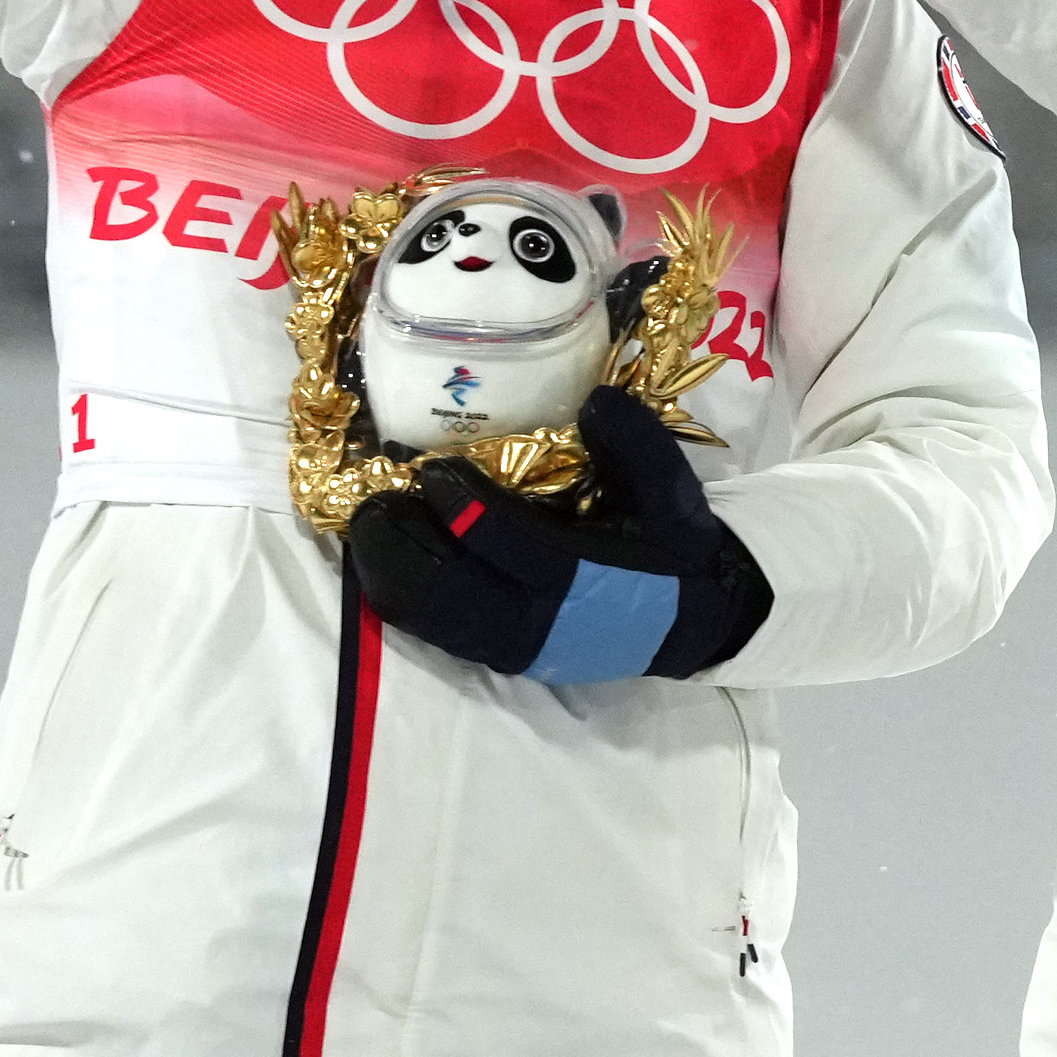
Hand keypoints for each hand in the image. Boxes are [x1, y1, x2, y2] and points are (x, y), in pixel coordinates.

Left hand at [345, 389, 769, 680]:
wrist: (686, 623)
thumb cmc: (671, 552)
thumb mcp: (676, 498)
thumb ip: (642, 449)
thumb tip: (596, 401)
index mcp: (585, 579)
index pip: (510, 544)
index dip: (463, 505)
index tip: (432, 468)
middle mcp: (539, 621)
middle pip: (447, 592)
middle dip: (400, 545)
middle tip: (376, 499)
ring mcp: (512, 646)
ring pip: (429, 617)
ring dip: (388, 569)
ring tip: (371, 523)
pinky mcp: (496, 655)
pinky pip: (432, 629)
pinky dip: (401, 590)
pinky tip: (390, 553)